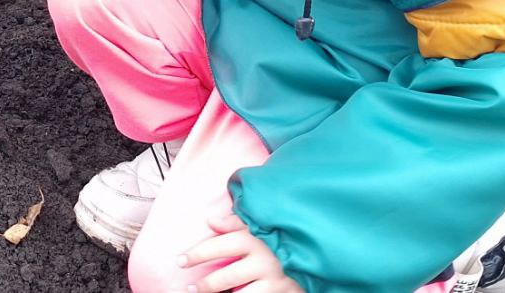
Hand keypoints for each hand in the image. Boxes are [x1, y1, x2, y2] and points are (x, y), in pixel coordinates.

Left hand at [176, 213, 304, 292]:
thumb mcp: (263, 219)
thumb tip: (209, 221)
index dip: (194, 255)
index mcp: (253, 238)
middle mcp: (263, 260)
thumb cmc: (287, 229)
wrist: (325, 245)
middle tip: (190, 288)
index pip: (215, 247)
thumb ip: (235, 220)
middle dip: (204, 285)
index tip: (179, 261)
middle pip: (224, 278)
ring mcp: (275, 280)